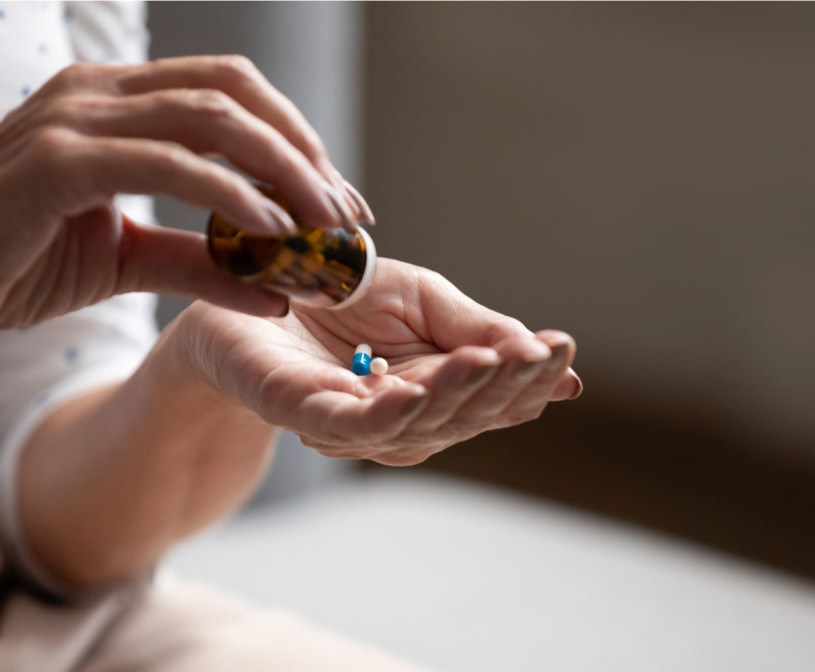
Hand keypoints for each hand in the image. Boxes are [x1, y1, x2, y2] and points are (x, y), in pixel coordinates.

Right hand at [0, 55, 372, 336]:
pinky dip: (228, 193)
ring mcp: (76, 118)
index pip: (229, 95)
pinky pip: (166, 162)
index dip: (295, 140)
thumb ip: (199, 263)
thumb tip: (277, 287)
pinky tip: (271, 233)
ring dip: (283, 170)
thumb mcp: (123, 262)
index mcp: (114, 104)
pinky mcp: (57, 160)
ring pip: (211, 117)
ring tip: (324, 226)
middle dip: (304, 151)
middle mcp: (98, 94)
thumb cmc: (10, 264)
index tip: (337, 201)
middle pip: (235, 93)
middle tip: (346, 214)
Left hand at [182, 258, 581, 465]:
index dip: (529, 378)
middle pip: (463, 415)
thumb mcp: (423, 300)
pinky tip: (413, 392)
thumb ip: (478, 328)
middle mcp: (400, 417)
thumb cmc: (338, 295)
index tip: (564, 348)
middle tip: (541, 354)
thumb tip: (555, 362)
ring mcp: (351, 421)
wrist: (250, 286)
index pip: (494, 396)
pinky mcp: (302, 412)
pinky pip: (349, 424)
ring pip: (416, 424)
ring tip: (492, 362)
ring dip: (455, 394)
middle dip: (504, 386)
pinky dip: (385, 414)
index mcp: (434, 391)